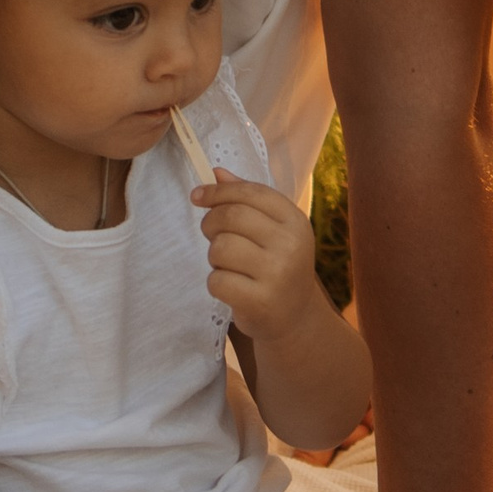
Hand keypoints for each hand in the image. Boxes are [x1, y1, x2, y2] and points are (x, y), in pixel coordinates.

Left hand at [195, 174, 325, 339]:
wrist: (295, 318)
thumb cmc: (277, 266)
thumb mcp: (273, 231)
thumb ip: (247, 201)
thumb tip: (216, 173)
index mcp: (295, 220)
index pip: (251, 193)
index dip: (219, 191)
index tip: (197, 196)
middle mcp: (290, 244)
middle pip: (232, 216)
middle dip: (211, 222)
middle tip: (210, 233)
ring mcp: (277, 274)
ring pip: (221, 248)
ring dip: (214, 256)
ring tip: (227, 265)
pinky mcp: (261, 302)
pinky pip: (217, 280)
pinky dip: (216, 283)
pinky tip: (230, 286)